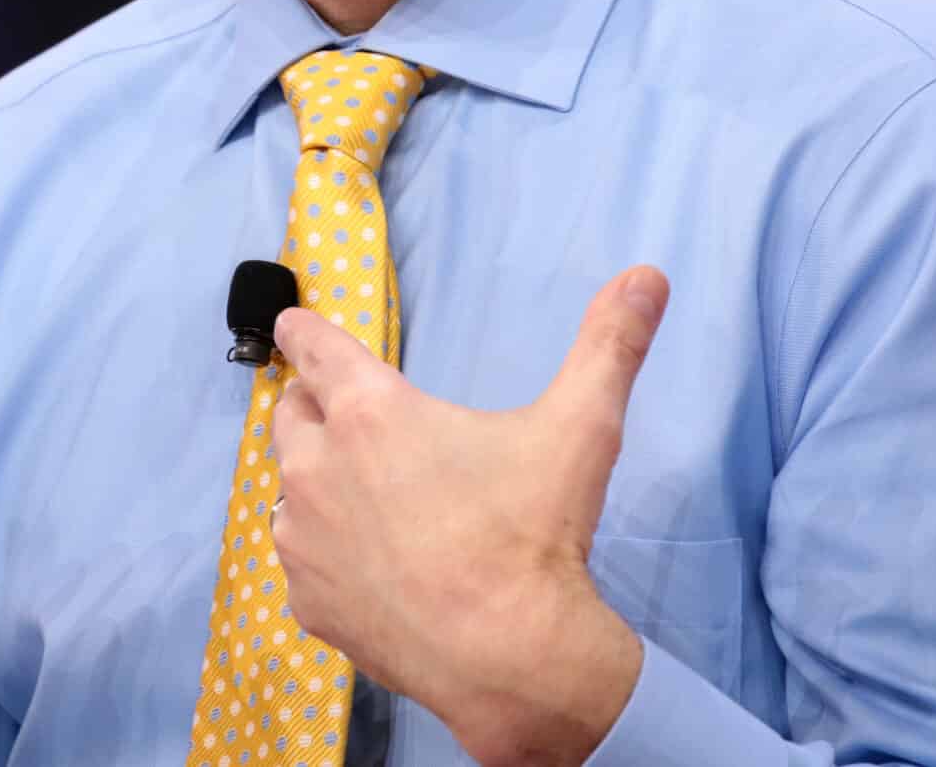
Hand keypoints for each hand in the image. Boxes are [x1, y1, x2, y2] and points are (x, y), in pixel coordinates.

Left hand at [268, 268, 668, 766]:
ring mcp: (303, 540)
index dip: (303, 331)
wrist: (508, 658)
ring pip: (289, 491)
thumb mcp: (579, 428)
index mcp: (369, 412)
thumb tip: (646, 277)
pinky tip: (374, 568)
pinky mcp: (307, 601)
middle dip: (314, 408)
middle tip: (353, 421)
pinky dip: (327, 556)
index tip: (291, 323)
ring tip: (371, 501)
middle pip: (292, 415)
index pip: (314, 348)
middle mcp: (317, 467)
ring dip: (317, 485)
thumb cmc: (532, 537)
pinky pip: (302, 563)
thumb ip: (608, 345)